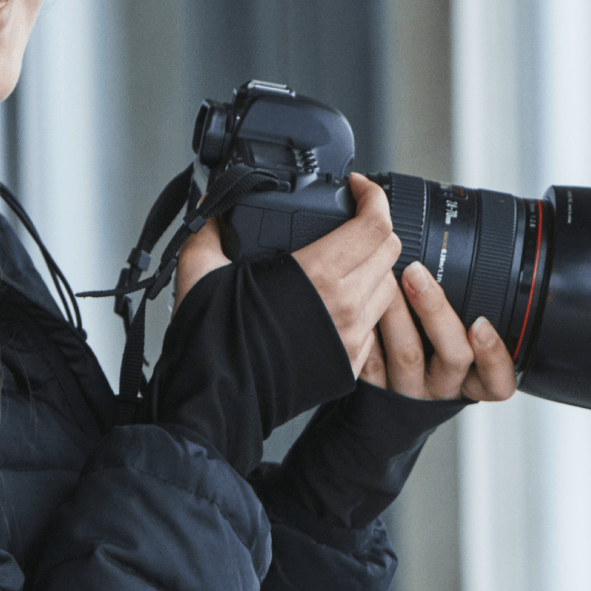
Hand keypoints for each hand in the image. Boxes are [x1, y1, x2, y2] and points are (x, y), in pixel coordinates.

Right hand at [175, 172, 403, 377]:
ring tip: (344, 259)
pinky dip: (366, 304)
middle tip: (351, 219)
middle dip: (375, 226)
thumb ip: (210, 228)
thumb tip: (211, 206)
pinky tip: (337, 298)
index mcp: (318, 277)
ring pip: (388, 287)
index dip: (373, 196)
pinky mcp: (349, 364)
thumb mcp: (200, 269)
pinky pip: (374, 324)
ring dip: (374, 266)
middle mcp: (345, 307)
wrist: (215, 404)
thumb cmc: (211, 343)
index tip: (358, 187)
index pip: (374, 225)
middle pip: (390, 251)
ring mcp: (351, 339)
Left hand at [360, 261, 520, 402]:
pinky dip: (368, 330)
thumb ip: (462, 322)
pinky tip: (362, 305)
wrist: (383, 410)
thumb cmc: (427, 366)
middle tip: (416, 273)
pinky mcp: (376, 392)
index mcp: (471, 382)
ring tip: (385, 278)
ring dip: (396, 312)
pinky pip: (372, 362)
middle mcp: (443, 390)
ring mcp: (409, 393)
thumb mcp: (454, 352)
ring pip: (408, 355)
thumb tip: (447, 272)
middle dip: (436, 310)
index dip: (494, 355)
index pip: (498, 381)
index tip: (482, 324)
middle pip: (453, 357)